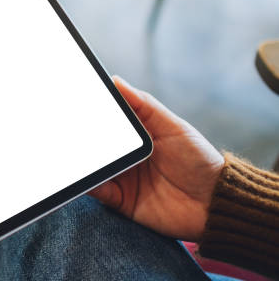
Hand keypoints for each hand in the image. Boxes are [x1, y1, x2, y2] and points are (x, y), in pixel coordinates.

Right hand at [88, 76, 224, 240]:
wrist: (215, 204)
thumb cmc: (200, 161)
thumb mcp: (174, 127)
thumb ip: (144, 105)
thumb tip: (116, 80)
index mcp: (137, 134)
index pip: (109, 120)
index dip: (93, 111)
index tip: (79, 100)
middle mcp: (126, 155)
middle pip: (97, 143)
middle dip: (84, 136)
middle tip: (70, 127)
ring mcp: (122, 177)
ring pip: (94, 166)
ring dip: (83, 160)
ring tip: (73, 150)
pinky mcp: (121, 200)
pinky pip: (99, 190)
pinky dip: (89, 184)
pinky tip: (84, 175)